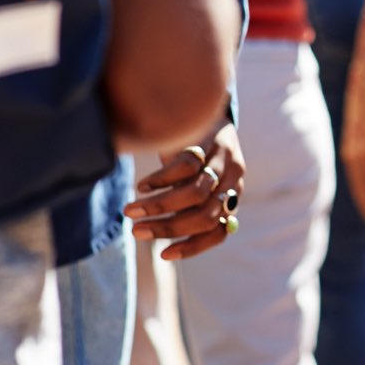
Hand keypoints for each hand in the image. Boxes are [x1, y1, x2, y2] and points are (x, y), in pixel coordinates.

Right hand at [126, 122, 245, 261]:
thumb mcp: (195, 185)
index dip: (192, 247)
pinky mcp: (210, 140)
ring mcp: (224, 160)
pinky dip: (161, 179)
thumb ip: (187, 207)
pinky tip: (143, 185)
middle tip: (136, 230)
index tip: (163, 254)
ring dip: (159, 205)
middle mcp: (233, 182)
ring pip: (194, 194)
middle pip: (204, 216)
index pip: (218, 233)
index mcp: (231, 199)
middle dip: (167, 228)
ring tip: (131, 209)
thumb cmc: (196, 157)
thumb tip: (155, 233)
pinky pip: (185, 166)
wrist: (207, 110)